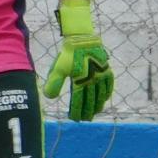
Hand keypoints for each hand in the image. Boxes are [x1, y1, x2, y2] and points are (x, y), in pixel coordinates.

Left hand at [42, 0, 113, 121]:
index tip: (74, 118)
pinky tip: (105, 98)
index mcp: (80, 82)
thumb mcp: (58, 68)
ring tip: (96, 112)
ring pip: (101, 95)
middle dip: (88, 111)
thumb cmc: (68, 54)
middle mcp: (92, 81)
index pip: (79, 101)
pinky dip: (107, 93)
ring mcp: (101, 76)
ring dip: (98, 105)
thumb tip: (49, 97)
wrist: (81, 38)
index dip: (77, 111)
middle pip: (91, 101)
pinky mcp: (106, 69)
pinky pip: (109, 85)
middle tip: (85, 119)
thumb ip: (54, 83)